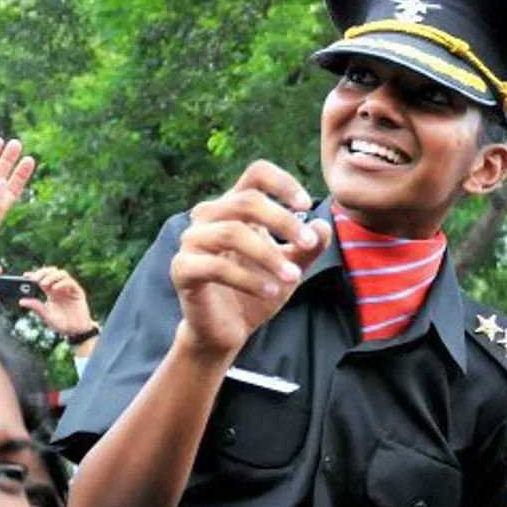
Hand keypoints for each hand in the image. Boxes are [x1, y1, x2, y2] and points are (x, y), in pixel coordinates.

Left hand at [18, 266, 96, 335]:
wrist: (75, 331)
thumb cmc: (62, 324)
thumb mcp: (46, 316)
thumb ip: (36, 307)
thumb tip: (21, 301)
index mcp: (51, 292)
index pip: (42, 279)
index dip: (35, 275)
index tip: (26, 275)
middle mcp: (60, 288)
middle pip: (52, 272)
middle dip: (43, 272)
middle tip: (34, 278)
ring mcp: (69, 289)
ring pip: (61, 274)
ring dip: (51, 276)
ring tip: (43, 283)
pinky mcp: (78, 292)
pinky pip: (70, 282)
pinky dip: (61, 283)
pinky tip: (55, 288)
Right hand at [170, 160, 329, 355]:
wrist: (226, 331)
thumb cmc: (255, 292)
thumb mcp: (289, 267)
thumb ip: (307, 248)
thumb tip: (324, 226)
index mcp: (232, 207)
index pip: (256, 174)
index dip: (282, 183)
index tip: (306, 205)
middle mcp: (208, 217)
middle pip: (247, 201)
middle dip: (284, 222)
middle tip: (309, 244)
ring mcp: (192, 242)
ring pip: (232, 232)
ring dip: (269, 255)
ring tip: (293, 278)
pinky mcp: (183, 270)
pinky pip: (216, 267)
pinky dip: (248, 279)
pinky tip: (270, 292)